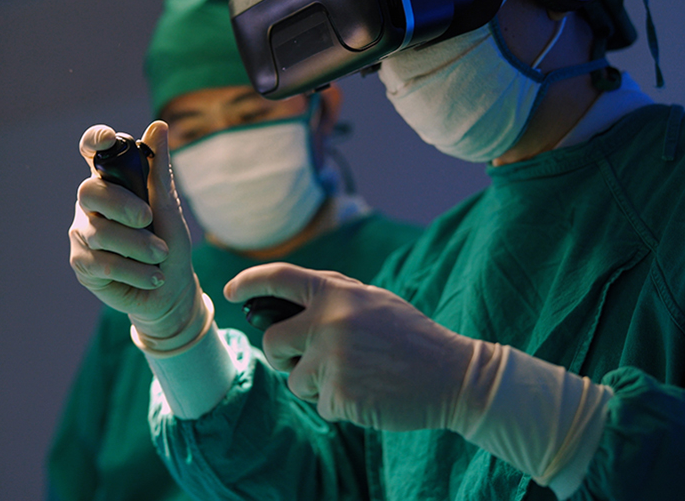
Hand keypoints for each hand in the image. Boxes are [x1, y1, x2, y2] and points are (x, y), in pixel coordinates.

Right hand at [69, 122, 203, 349]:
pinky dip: (134, 270)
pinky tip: (152, 276)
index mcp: (112, 182)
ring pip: (101, 232)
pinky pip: (103, 262)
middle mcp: (91, 204)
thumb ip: (159, 170)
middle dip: (122, 205)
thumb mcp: (170, 206)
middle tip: (148, 219)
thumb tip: (159, 125)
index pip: (93, 152)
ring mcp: (83, 233)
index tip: (109, 138)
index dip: (95, 140)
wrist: (169, 289)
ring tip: (161, 255)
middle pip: (90, 192)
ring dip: (138, 246)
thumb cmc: (169, 241)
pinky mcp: (81, 263)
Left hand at [225, 263, 614, 495]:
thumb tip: (285, 305)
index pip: (280, 278)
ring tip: (357, 377)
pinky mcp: (341, 394)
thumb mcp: (374, 302)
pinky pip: (320, 406)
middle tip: (306, 360)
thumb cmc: (411, 338)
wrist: (454, 375)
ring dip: (317, 385)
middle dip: (282, 356)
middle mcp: (329, 320)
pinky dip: (339, 406)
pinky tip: (369, 395)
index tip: (230, 291)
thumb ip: (332, 298)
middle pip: (273, 342)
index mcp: (338, 292)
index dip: (249, 282)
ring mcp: (333, 358)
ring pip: (294, 380)